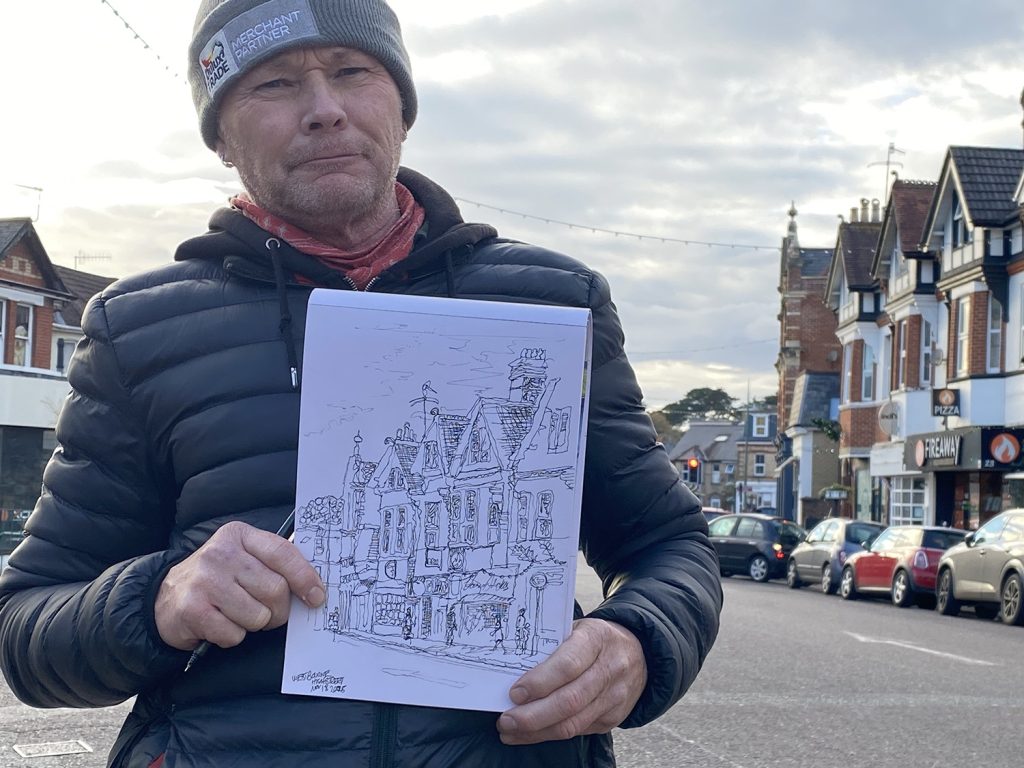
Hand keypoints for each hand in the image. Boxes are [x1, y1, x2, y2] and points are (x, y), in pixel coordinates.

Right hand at [154, 521, 324, 650]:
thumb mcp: (244, 558)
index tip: (317, 596)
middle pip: (275, 589)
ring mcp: (204, 580)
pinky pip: (234, 634)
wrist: (165, 598)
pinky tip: (219, 624)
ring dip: (253, 625)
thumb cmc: (217, 579)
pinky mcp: (192, 609)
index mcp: (239, 535)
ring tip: (237, 615)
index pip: (283, 553)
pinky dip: (232, 636)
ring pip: (257, 616)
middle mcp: (221, 553)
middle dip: (278, 610)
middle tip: (266, 613)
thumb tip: (315, 585)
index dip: (305, 577)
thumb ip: (274, 564)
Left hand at [496, 618, 646, 744]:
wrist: (640, 653)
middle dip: (533, 716)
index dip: (540, 682)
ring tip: (510, 731)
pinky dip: (549, 734)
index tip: (514, 693)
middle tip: (506, 720)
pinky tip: (529, 733)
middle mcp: (609, 669)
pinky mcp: (613, 718)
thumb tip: (512, 669)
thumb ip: (551, 645)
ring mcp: (614, 697)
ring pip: (573, 723)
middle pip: (569, 701)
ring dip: (537, 731)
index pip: (568, 665)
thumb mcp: (577, 628)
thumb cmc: (596, 639)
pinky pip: (578, 731)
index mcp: (596, 639)